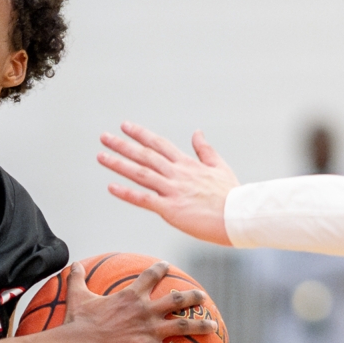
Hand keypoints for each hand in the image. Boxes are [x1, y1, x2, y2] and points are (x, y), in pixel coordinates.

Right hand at [61, 260, 215, 342]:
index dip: (160, 269)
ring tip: (214, 326)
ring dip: (202, 326)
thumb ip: (77, 278)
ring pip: (184, 325)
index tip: (167, 266)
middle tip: (203, 296)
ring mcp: (149, 330)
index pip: (150, 276)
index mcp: (130, 296)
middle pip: (176, 299)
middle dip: (192, 297)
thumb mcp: (77, 295)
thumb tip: (74, 264)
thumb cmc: (77, 321)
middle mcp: (145, 310)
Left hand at [97, 122, 239, 245]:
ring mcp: (173, 190)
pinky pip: (144, 199)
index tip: (125, 126)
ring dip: (119, 164)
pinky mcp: (171, 209)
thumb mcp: (220, 167)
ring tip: (101, 156)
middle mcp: (177, 174)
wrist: (242, 216)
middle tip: (103, 137)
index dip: (140, 134)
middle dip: (122, 145)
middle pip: (145, 155)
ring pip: (140, 173)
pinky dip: (126, 193)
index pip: (159, 144)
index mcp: (188, 165)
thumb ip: (205, 150)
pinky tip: (111, 187)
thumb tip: (197, 132)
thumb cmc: (233, 196)